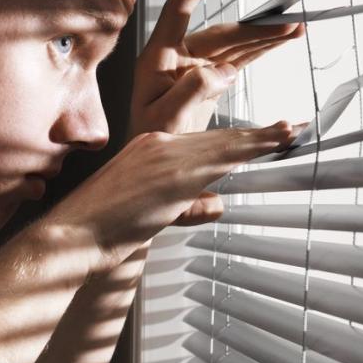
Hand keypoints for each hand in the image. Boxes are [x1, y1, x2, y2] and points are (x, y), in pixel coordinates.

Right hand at [47, 121, 295, 272]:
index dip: (234, 139)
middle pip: (218, 137)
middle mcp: (158, 143)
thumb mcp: (148, 214)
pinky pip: (220, 156)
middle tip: (291, 127)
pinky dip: (250, 146)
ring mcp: (165, 156)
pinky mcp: (172, 172)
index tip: (259, 136)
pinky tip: (271, 143)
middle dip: (256, 134)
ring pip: (224, 142)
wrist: (70, 235)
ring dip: (261, 137)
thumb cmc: (98, 231)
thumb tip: (216, 205)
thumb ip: (184, 206)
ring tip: (291, 130)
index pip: (201, 141)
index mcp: (148, 149)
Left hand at [129, 0, 303, 136]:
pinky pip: (236, 60)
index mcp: (158, 58)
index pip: (178, 10)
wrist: (146, 161)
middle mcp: (176, 56)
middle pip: (220, 33)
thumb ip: (191, 92)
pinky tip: (279, 41)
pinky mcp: (207, 80)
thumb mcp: (164, 120)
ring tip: (296, 29)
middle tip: (291, 23)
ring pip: (233, 45)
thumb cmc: (147, 140)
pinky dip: (258, 51)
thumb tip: (225, 70)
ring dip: (263, 37)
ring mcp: (193, 67)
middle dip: (255, 27)